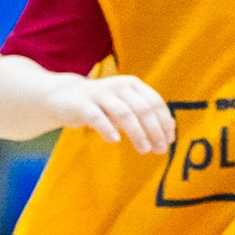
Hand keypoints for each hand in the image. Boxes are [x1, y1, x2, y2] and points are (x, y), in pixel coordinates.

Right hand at [55, 73, 174, 154]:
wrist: (63, 97)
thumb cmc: (100, 105)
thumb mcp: (125, 106)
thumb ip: (145, 115)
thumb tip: (171, 129)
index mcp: (133, 85)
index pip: (155, 102)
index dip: (164, 122)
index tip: (170, 141)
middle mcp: (119, 86)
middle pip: (143, 108)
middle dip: (154, 130)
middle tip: (160, 149)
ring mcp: (100, 94)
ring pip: (124, 113)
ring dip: (137, 133)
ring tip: (144, 149)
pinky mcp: (82, 105)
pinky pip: (97, 117)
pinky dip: (107, 129)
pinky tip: (115, 141)